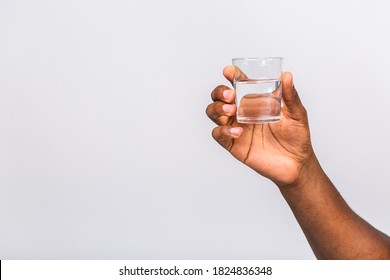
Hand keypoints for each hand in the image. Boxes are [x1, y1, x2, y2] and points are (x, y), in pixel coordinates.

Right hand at [206, 66, 313, 187]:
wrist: (296, 164)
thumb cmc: (297, 138)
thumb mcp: (297, 113)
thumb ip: (290, 96)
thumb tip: (286, 75)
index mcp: (254, 102)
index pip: (238, 85)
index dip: (231, 76)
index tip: (229, 71)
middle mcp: (241, 113)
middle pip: (219, 98)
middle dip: (219, 93)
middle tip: (231, 95)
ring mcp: (235, 128)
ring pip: (213, 113)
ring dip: (217, 109)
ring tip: (231, 111)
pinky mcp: (233, 145)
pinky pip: (218, 135)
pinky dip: (223, 131)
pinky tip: (238, 132)